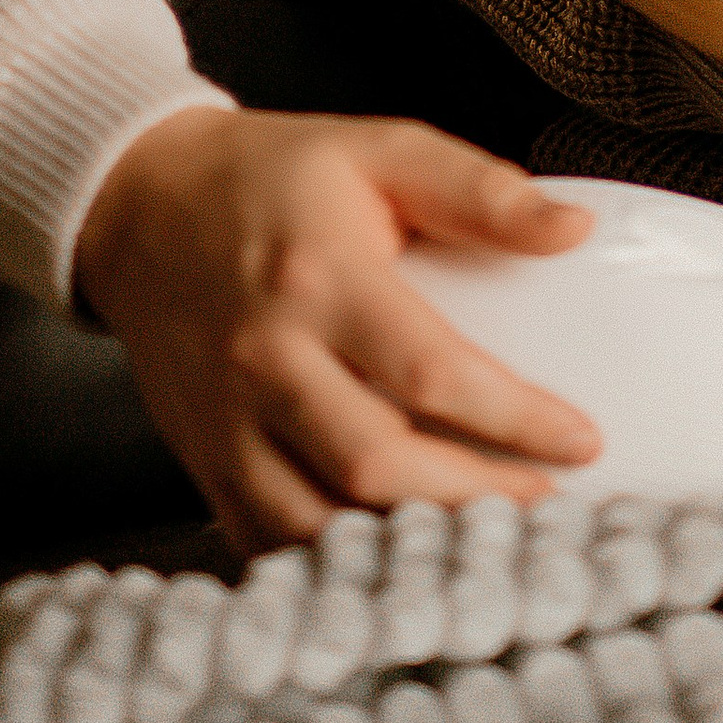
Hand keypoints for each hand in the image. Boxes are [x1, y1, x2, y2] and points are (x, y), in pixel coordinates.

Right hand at [73, 105, 599, 553]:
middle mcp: (266, 356)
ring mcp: (226, 419)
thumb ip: (478, 189)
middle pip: (375, 465)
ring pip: (319, 523)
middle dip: (473, 501)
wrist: (140, 204)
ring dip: (408, 551)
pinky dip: (335, 571)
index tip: (583, 441)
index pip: (429, 371)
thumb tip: (573, 230)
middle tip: (546, 506)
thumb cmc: (273, 176)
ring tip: (482, 546)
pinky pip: (268, 545)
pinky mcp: (203, 460)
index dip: (516, 418)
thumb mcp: (377, 151)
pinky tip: (397, 566)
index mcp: (318, 275)